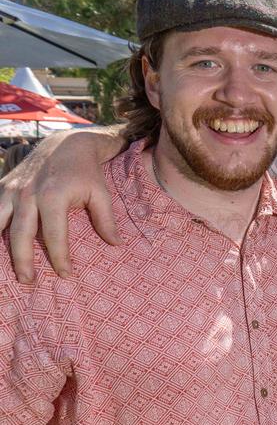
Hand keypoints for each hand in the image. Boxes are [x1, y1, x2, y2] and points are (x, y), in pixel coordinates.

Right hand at [0, 129, 123, 282]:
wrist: (66, 144)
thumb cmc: (86, 172)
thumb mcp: (101, 193)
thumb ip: (106, 220)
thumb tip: (116, 245)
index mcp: (54, 197)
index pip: (54, 236)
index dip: (59, 257)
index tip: (65, 274)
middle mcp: (28, 194)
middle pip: (20, 235)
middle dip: (23, 261)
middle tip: (29, 281)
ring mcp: (12, 190)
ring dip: (1, 248)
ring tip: (6, 269)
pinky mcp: (4, 186)